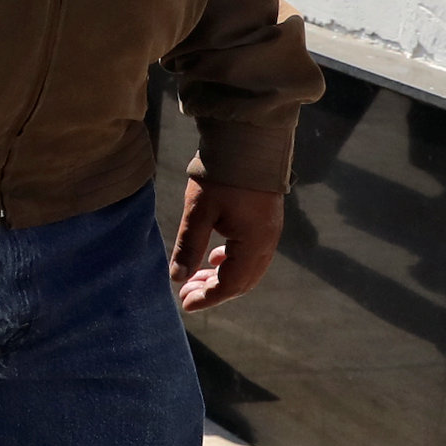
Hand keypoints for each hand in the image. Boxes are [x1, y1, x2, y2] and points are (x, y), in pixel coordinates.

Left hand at [172, 178, 284, 310]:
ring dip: (220, 276)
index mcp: (254, 244)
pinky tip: (213, 258)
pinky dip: (230, 261)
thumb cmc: (222, 176)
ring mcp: (269, 232)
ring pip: (246, 268)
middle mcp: (267, 243)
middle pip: (241, 281)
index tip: (185, 304)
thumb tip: (176, 277)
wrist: (248, 142)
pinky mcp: (264, 221)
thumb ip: (189, 246)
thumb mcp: (199, 212)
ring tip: (193, 278)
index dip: (208, 297)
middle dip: (212, 290)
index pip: (231, 284)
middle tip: (184, 294)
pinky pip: (249, 253)